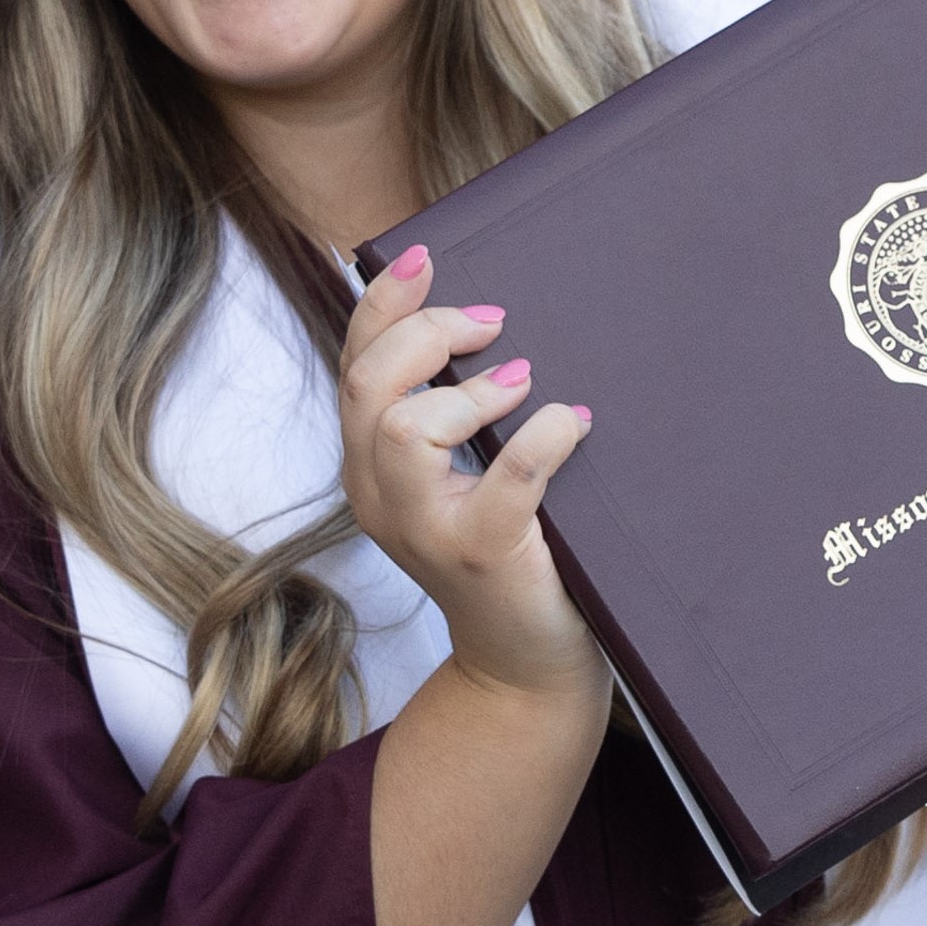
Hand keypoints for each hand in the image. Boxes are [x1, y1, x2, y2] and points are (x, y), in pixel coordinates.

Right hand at [339, 247, 603, 708]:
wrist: (525, 665)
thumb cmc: (505, 554)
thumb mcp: (457, 479)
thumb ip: (448, 415)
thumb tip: (485, 321)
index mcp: (368, 470)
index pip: (352, 369)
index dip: (381, 306)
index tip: (425, 260)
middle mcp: (379, 498)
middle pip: (367, 386)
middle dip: (426, 333)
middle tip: (494, 321)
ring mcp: (423, 530)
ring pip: (404, 429)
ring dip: (471, 392)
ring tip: (524, 383)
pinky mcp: (480, 554)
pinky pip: (505, 479)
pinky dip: (544, 437)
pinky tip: (574, 421)